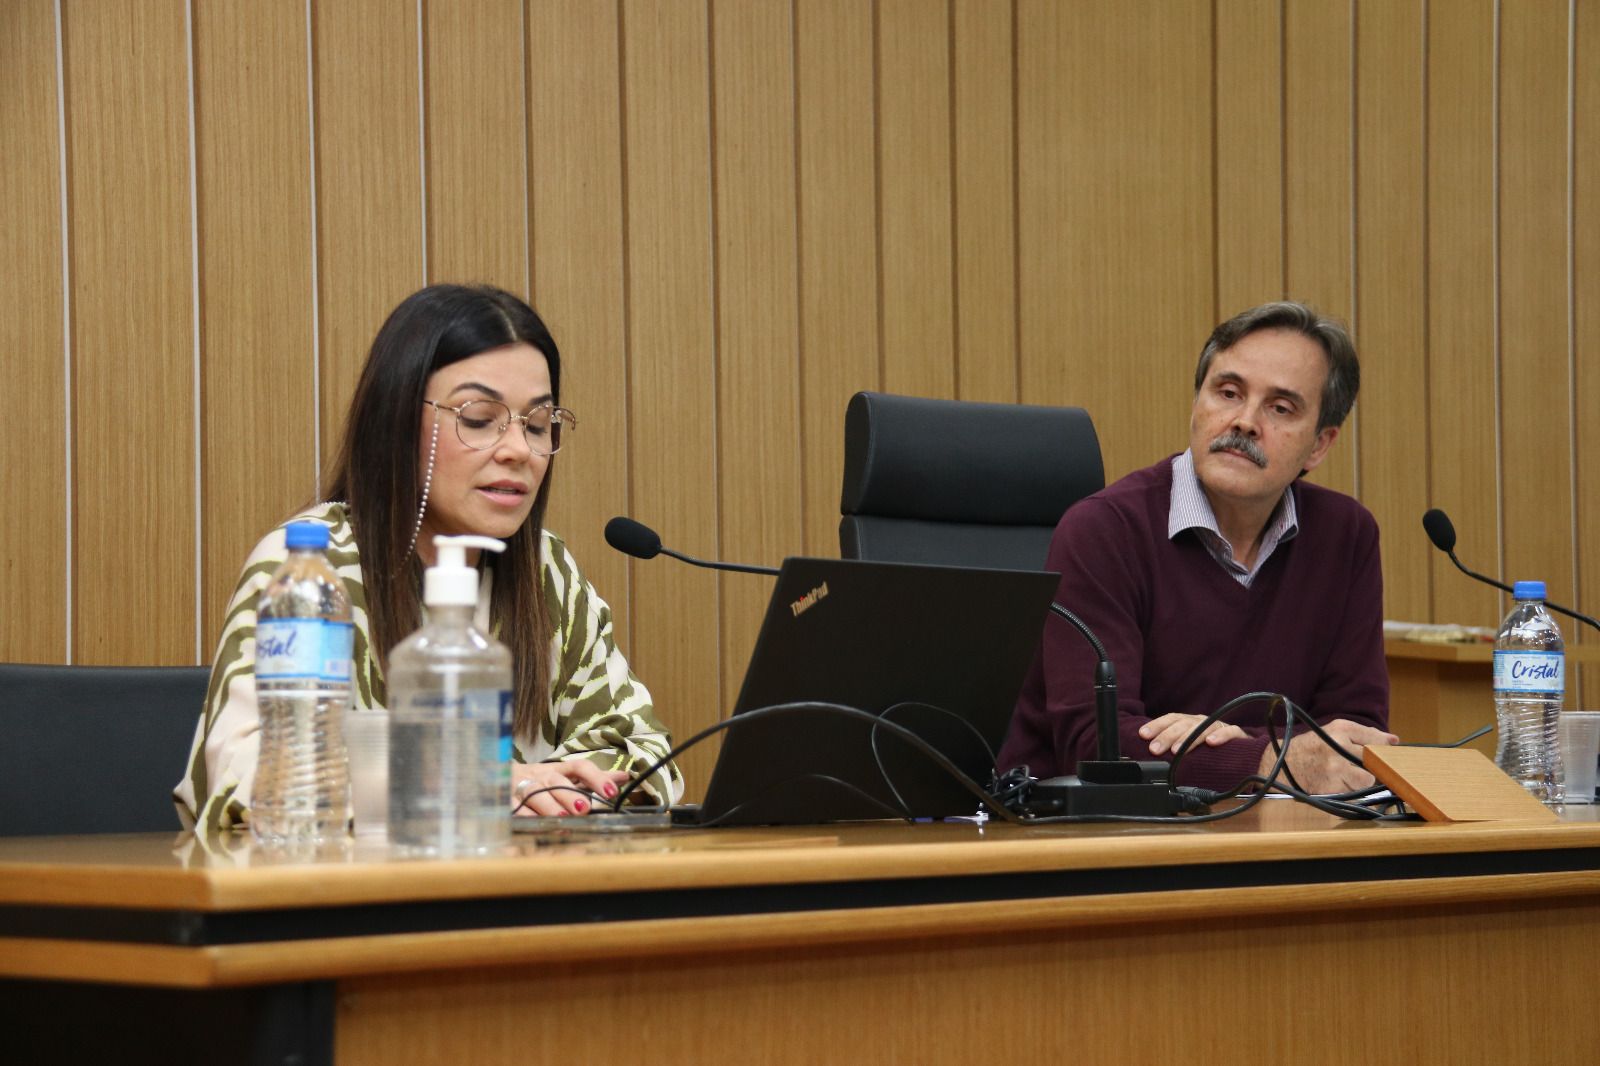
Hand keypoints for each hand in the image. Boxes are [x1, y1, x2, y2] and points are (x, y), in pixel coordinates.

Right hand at [511, 760, 631, 816]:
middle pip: (557, 782)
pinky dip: (525, 817)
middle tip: (584, 808)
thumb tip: (625, 777)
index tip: (612, 792)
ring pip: (535, 793)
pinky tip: (534, 826)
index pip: (580, 767)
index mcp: (558, 770)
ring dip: (549, 806)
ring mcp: (521, 787)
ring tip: (561, 817)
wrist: (497, 777)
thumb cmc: (539, 781)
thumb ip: (593, 779)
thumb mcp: (565, 777)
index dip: (597, 777)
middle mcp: (541, 776)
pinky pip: (514, 808)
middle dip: (571, 794)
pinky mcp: (505, 800)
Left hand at [1138, 713, 1248, 756]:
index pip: (1171, 719)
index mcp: (1191, 723)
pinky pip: (1230, 732)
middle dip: (1167, 735)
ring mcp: (1220, 727)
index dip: (1156, 725)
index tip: (1143, 735)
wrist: (1249, 753)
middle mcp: (1203, 722)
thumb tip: (1151, 754)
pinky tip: (1211, 743)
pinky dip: (1221, 736)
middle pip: (1183, 724)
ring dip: (1188, 738)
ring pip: (1202, 728)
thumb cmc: (1215, 751)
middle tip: (1155, 748)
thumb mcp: (1191, 749)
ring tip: (1177, 750)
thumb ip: (1175, 749)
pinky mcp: (1237, 735)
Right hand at [1259, 718, 1397, 793]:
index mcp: (1340, 729)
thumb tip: (1393, 740)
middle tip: (1368, 766)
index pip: (1375, 738)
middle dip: (1374, 765)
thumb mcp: (1332, 731)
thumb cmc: (1311, 748)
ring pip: (1366, 780)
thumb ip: (1362, 734)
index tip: (1392, 750)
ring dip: (1360, 781)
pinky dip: (1348, 790)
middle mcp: (1339, 746)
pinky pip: (1354, 792)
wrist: (1280, 764)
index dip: (1385, 746)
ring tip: (1345, 775)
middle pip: (1374, 760)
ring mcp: (1336, 768)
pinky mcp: (1332, 787)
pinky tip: (1336, 783)